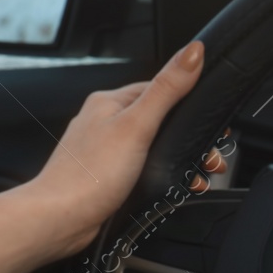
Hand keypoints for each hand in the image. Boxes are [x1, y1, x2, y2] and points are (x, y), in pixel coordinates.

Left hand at [25, 41, 222, 257]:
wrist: (60, 221)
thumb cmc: (88, 175)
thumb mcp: (137, 125)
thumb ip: (168, 89)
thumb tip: (193, 51)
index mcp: (109, 102)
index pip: (160, 88)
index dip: (190, 103)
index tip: (212, 121)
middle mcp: (106, 123)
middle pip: (162, 121)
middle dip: (190, 140)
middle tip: (209, 158)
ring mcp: (107, 151)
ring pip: (156, 148)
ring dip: (182, 163)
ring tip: (197, 177)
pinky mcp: (110, 177)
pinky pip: (146, 171)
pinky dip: (165, 179)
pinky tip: (173, 190)